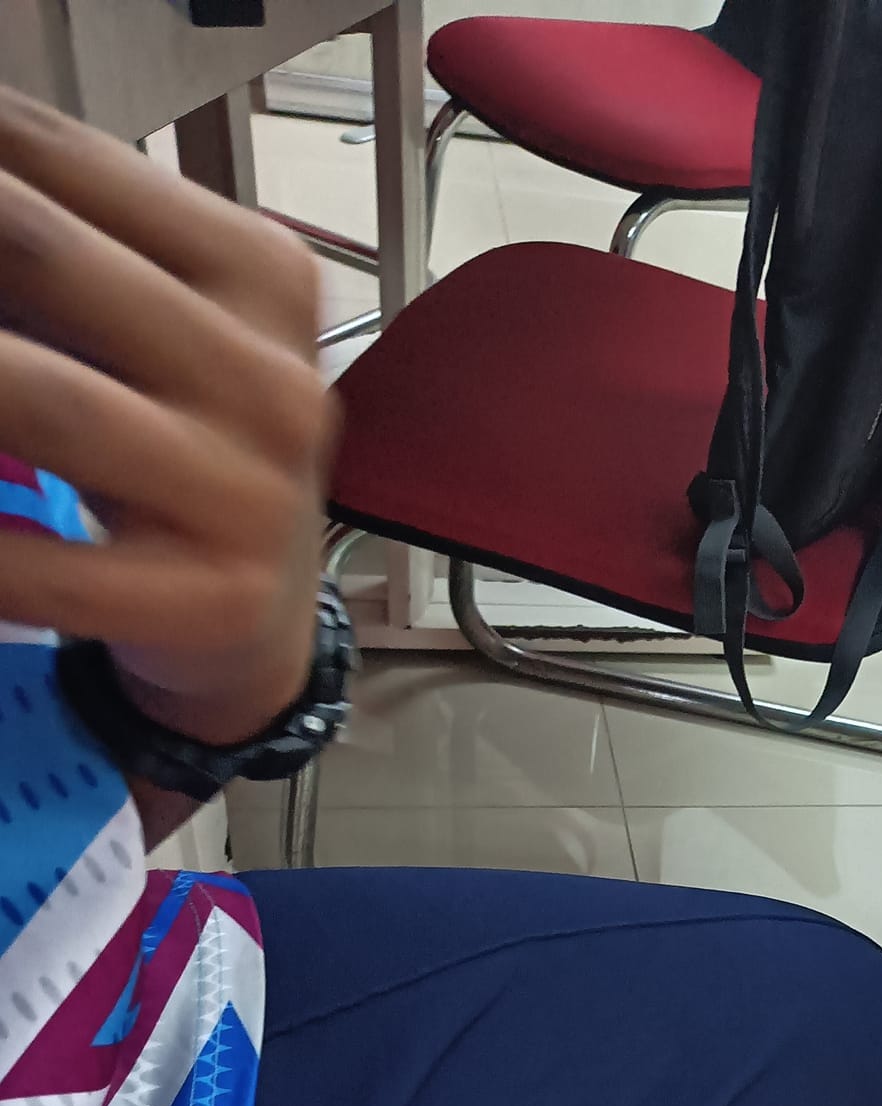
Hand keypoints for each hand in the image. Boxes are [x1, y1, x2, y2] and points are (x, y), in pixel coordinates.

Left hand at [0, 87, 333, 744]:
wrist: (262, 605)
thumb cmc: (184, 441)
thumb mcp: (151, 319)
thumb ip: (58, 244)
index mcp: (261, 274)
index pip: (65, 159)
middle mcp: (273, 381)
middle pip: (44, 255)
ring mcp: (255, 496)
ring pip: (47, 401)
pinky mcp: (219, 599)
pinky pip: (54, 571)